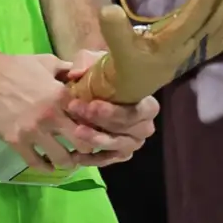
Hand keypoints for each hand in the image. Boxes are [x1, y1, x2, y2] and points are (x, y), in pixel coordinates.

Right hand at [0, 52, 126, 173]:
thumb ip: (68, 71)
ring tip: (65, 160)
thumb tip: (85, 75)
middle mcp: (51, 116)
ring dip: (66, 162)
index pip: (91, 120)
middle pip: (82, 144)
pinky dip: (44, 166)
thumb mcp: (47, 62)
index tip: (95, 132)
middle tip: (83, 150)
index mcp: (62, 96)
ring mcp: (33, 131)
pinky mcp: (16, 141)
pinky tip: (46, 164)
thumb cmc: (16, 67)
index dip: (96, 128)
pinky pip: (36, 162)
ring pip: (61, 159)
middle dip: (86, 149)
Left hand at [61, 50, 157, 166]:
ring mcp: (133, 141)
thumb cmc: (99, 76)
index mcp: (146, 103)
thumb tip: (75, 73)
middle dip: (102, 122)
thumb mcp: (92, 61)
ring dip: (97, 140)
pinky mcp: (120, 154)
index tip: (93, 105)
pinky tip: (76, 155)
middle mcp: (144, 125)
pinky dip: (94, 159)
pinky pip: (110, 160)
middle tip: (77, 112)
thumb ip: (86, 63)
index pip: (140, 111)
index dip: (116, 111)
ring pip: (120, 146)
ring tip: (76, 131)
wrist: (92, 93)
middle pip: (129, 129)